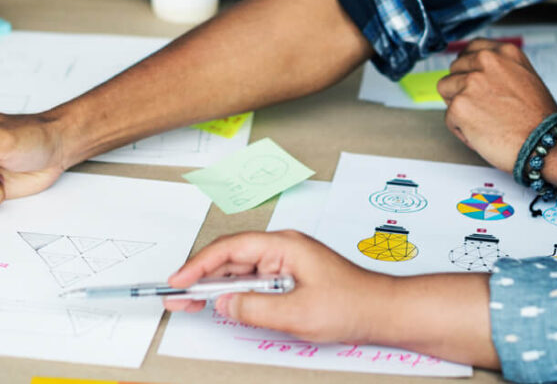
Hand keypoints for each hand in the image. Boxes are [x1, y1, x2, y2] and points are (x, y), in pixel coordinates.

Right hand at [164, 231, 395, 344]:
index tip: (179, 281)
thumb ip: (255, 307)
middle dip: (201, 277)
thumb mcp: (297, 312)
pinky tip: (222, 304)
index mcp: (284, 245)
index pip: (231, 249)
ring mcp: (286, 261)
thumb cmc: (351, 304)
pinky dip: (235, 292)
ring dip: (216, 286)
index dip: (199, 265)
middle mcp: (283, 248)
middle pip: (231, 258)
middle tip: (176, 295)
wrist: (380, 311)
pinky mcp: (289, 275)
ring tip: (190, 302)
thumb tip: (225, 303)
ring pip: (241, 270)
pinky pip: (255, 280)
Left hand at [437, 38, 556, 171]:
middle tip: (483, 108)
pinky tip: (483, 134)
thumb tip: (476, 73)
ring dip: (459, 107)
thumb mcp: (525, 78)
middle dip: (462, 88)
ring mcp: (471, 82)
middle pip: (454, 69)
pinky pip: (449, 117)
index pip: (471, 49)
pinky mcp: (459, 106)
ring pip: (445, 90)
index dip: (469, 68)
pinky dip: (462, 130)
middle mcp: (487, 61)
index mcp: (505, 53)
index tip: (474, 80)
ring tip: (483, 120)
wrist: (546, 143)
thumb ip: (500, 70)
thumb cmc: (539, 120)